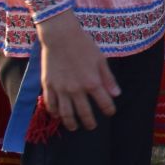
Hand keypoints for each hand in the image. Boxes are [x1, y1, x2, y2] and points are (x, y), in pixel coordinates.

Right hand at [38, 9, 119, 130]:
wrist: (61, 36)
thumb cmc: (84, 45)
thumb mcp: (100, 60)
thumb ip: (108, 79)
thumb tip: (116, 94)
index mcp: (92, 82)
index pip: (104, 103)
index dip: (109, 110)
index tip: (110, 113)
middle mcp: (76, 89)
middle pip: (84, 113)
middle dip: (89, 122)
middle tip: (92, 127)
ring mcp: (60, 89)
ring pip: (65, 114)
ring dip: (71, 123)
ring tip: (74, 127)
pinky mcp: (48, 86)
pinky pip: (50, 105)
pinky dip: (55, 113)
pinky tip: (58, 115)